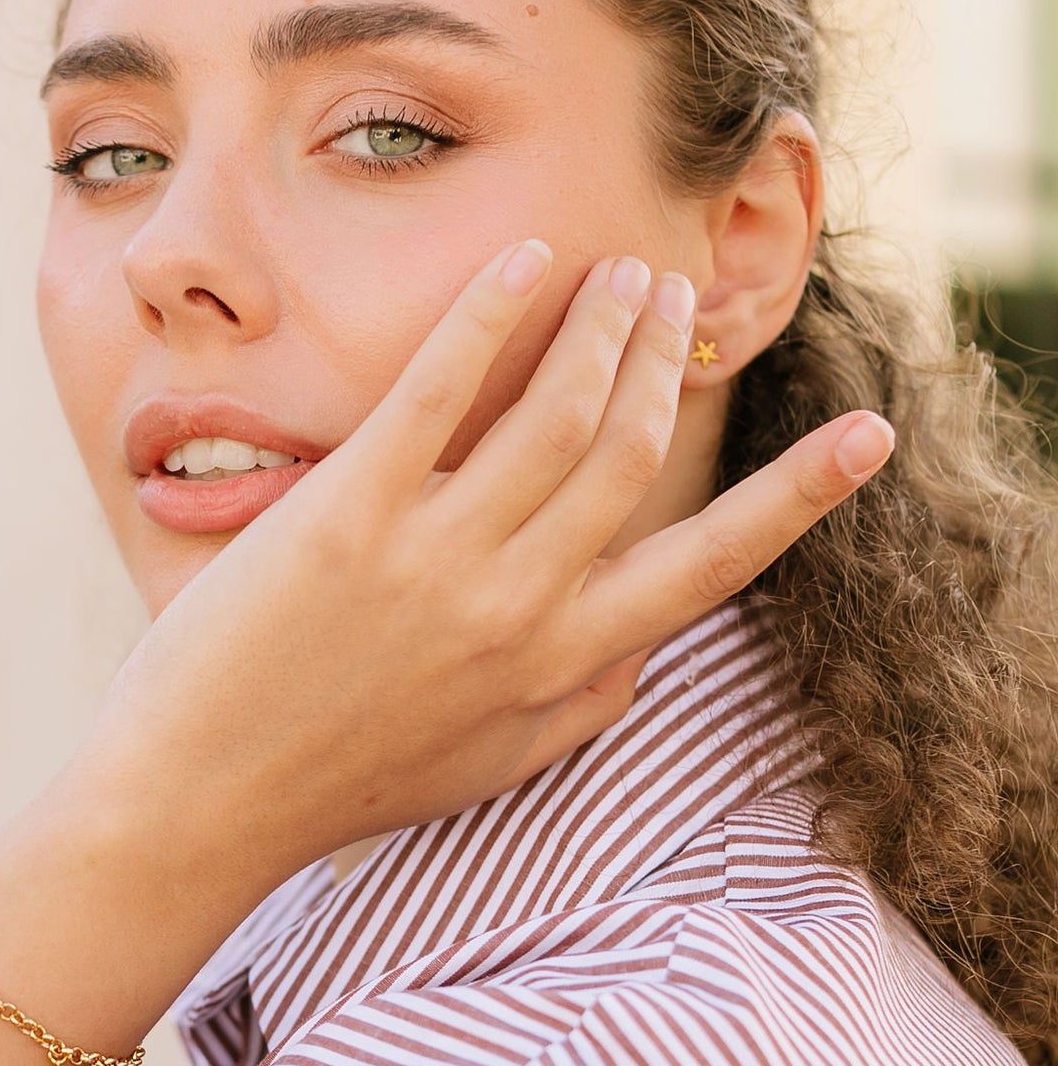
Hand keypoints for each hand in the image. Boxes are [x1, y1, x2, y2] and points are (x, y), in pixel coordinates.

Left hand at [59, 238, 891, 913]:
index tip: (868, 436)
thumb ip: (580, 706)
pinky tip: (525, 262)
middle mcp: (518, 608)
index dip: (801, 495)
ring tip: (619, 272)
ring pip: (560, 407)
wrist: (198, 803)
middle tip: (675, 297)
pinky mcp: (350, 514)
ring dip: (604, 324)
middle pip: (633, 450)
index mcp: (564, 668)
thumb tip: (644, 657)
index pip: (714, 565)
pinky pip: (441, 386)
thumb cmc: (339, 785)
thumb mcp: (492, 766)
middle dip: (668, 361)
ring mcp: (437, 557)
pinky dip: (495, 311)